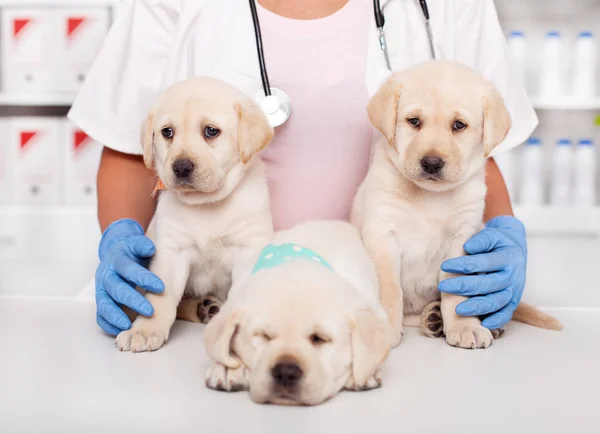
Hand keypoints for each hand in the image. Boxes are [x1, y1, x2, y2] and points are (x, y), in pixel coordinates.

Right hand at [95, 219, 163, 334]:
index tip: (161, 287)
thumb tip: (150, 248)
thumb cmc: (132, 252)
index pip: (128, 269)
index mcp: (116, 260)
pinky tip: (121, 330)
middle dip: (133, 301)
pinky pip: (100, 315)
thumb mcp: (137, 244)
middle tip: (150, 311)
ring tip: (130, 326)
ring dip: (116, 316)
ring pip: (104, 304)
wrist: (115, 253)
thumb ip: (143, 246)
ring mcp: (101, 289)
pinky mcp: (101, 301)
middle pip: (117, 290)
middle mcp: (106, 275)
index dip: (144, 278)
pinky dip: (108, 324)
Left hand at [438, 216, 526, 329]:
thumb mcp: (492, 235)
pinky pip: (507, 313)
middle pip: (489, 284)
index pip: (485, 262)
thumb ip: (481, 240)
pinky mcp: (514, 301)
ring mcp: (514, 290)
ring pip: (497, 301)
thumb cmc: (497, 242)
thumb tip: (468, 246)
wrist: (514, 248)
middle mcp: (513, 275)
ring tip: (458, 309)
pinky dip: (497, 320)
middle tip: (444, 286)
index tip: (445, 265)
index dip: (465, 264)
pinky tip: (483, 324)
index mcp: (508, 257)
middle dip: (465, 286)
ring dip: (478, 307)